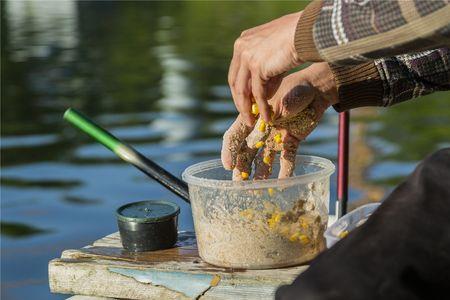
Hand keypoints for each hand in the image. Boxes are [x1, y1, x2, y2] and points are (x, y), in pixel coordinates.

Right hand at [222, 63, 336, 179]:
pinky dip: (285, 173)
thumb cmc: (297, 88)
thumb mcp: (285, 96)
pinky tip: (282, 185)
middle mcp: (260, 131)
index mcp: (252, 117)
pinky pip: (286, 161)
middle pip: (246, 153)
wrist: (316, 90)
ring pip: (263, 161)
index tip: (228, 166)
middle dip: (241, 170)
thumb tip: (278, 117)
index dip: (228, 151)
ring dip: (259, 176)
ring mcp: (274, 138)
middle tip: (238, 187)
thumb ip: (280, 108)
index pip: (234, 136)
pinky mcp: (290, 143)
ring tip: (257, 191)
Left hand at [229, 12, 302, 125]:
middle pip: (235, 81)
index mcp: (244, 41)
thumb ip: (267, 71)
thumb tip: (264, 94)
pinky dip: (262, 107)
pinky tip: (267, 117)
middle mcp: (242, 47)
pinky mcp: (257, 66)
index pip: (237, 71)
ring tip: (252, 122)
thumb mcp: (276, 54)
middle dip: (240, 101)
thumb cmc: (298, 37)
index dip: (240, 89)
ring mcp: (247, 56)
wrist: (307, 30)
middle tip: (246, 116)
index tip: (245, 102)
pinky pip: (258, 93)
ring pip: (243, 90)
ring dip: (247, 109)